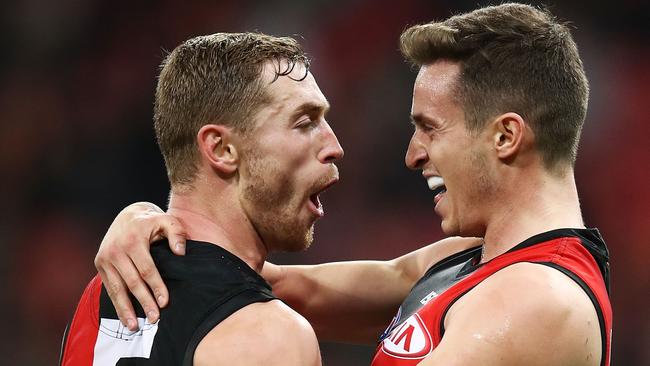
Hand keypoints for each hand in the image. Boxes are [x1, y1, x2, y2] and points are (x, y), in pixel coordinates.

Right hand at [94, 202, 186, 330]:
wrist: (128, 215)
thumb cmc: (151, 221)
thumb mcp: (167, 220)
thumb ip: (176, 233)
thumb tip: (180, 252)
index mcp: (132, 240)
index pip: (146, 269)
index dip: (156, 286)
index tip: (165, 302)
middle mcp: (115, 250)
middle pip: (132, 282)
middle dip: (143, 301)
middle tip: (155, 318)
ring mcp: (105, 258)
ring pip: (117, 289)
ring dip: (126, 309)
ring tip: (135, 326)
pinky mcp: (100, 264)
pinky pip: (110, 288)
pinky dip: (117, 304)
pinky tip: (125, 317)